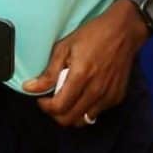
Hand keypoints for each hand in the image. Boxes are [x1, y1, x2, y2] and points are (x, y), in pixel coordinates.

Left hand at [22, 0, 148, 125]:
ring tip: (67, 98)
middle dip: (56, 113)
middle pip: (70, 119)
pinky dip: (86, 109)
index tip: (41, 99)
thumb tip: (29, 87)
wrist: (122, 32)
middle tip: (52, 100)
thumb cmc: (92, 35)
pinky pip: (97, 113)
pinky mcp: (116, 98)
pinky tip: (83, 93)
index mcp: (81, 76)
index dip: (46, 107)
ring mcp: (108, 96)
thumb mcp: (65, 47)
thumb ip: (48, 72)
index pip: (59, 107)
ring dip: (71, 113)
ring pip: (83, 120)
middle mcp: (96, 90)